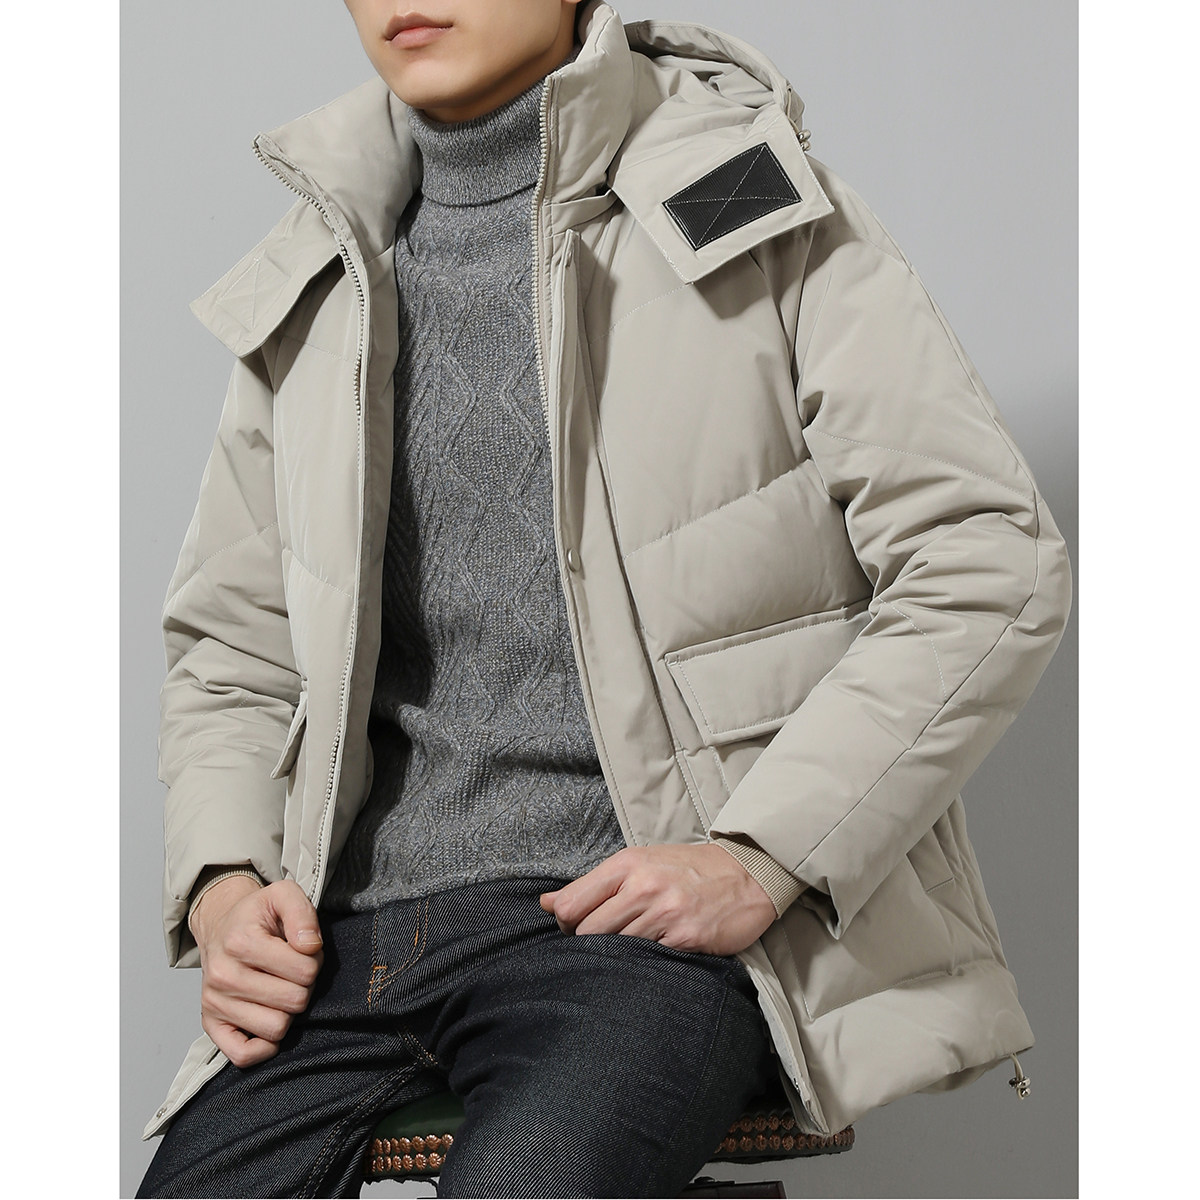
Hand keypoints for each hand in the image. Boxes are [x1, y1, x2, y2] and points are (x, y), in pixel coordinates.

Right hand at [191, 877, 323, 1067]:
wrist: (221, 926)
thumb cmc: (257, 916)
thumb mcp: (283, 895)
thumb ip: (302, 913)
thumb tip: (310, 946)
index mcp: (241, 942)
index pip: (305, 970)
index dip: (315, 960)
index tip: (304, 951)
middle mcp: (223, 976)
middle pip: (294, 1001)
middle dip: (304, 985)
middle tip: (294, 971)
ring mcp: (215, 1003)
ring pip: (276, 1029)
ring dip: (288, 1011)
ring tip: (281, 988)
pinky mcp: (211, 1025)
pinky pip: (243, 1055)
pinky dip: (264, 1045)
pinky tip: (271, 1018)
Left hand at [539, 843, 776, 956]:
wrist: (747, 873)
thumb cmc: (687, 869)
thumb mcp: (638, 864)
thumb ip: (592, 885)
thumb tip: (545, 902)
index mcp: (626, 864)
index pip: (570, 904)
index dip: (564, 924)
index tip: (575, 929)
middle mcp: (642, 885)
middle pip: (587, 932)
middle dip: (588, 945)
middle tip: (604, 946)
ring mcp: (665, 912)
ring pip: (614, 949)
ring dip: (618, 957)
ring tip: (632, 950)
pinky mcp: (686, 937)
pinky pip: (649, 961)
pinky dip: (646, 964)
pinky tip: (656, 956)